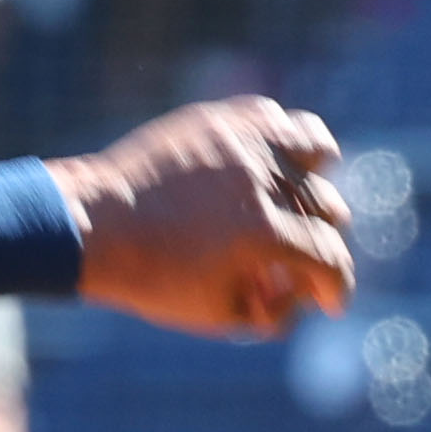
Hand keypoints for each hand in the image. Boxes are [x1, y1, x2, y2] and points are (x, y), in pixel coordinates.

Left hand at [54, 98, 354, 337]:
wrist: (93, 226)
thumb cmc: (151, 277)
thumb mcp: (215, 313)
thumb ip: (271, 312)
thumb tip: (301, 297)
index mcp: (262, 233)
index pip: (328, 258)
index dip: (337, 287)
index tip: (332, 301)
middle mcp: (261, 181)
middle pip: (326, 208)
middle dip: (321, 243)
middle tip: (301, 262)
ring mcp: (243, 143)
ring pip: (316, 149)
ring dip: (316, 181)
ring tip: (298, 200)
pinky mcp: (222, 119)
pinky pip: (277, 118)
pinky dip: (285, 141)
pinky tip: (272, 165)